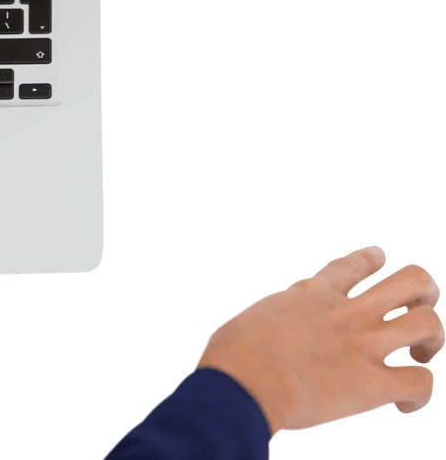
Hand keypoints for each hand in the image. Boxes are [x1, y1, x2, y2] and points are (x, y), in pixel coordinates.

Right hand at [196, 245, 443, 434]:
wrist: (248, 376)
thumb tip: (264, 338)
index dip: (370, 258)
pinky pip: (420, 384)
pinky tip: (404, 406)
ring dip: (432, 338)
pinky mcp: (375, 384)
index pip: (351, 266)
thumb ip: (273, 322)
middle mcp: (347, 311)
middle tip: (419, 308)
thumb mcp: (253, 319)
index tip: (381, 255)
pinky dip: (419, 396)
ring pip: (427, 322)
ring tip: (421, 354)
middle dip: (423, 292)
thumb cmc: (235, 351)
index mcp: (312, 294)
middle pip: (409, 281)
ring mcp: (366, 344)